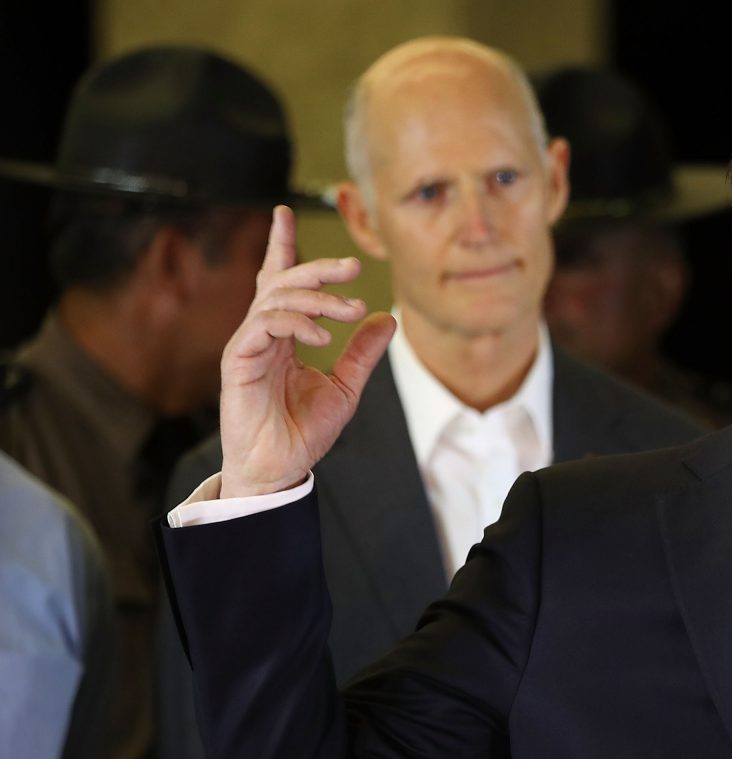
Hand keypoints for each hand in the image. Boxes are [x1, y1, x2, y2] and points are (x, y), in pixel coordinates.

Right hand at [218, 205, 395, 497]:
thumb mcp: (347, 386)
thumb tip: (388, 318)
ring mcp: (248, 344)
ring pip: (277, 297)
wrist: (280, 468)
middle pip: (282, 281)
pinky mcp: (239, 360)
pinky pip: (266, 323)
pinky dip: (298, 323)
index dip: (282, 246)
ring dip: (318, 297)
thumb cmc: (304, 431)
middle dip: (317, 267)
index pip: (280, 282)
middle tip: (354, 265)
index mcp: (283, 336)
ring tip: (350, 310)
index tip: (284, 213)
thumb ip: (363, 352)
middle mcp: (262, 334)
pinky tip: (324, 335)